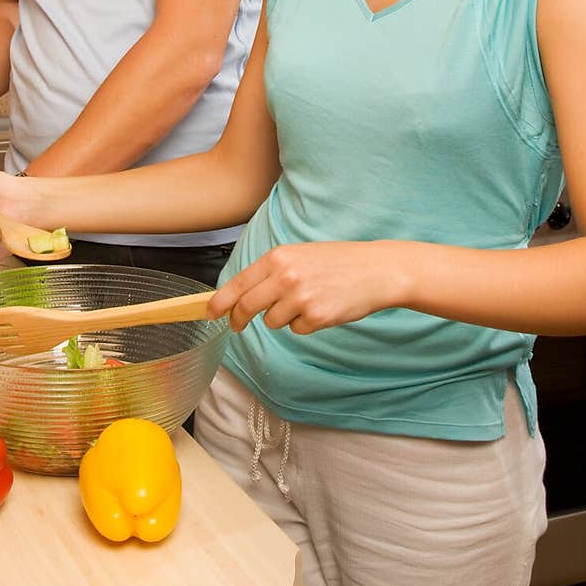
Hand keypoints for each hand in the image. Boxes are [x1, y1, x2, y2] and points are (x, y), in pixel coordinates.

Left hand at [208, 241, 405, 333]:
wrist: (376, 270)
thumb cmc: (338, 262)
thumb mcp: (300, 255)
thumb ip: (272, 271)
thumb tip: (241, 293)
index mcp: (278, 257)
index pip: (238, 284)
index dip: (220, 302)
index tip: (210, 313)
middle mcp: (285, 276)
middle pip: (246, 307)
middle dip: (238, 320)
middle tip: (236, 326)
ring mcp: (300, 298)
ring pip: (272, 322)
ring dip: (282, 318)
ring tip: (307, 302)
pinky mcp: (315, 317)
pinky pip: (296, 330)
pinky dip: (305, 325)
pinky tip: (322, 308)